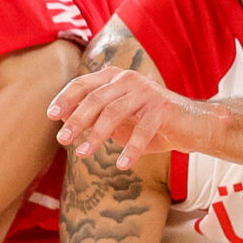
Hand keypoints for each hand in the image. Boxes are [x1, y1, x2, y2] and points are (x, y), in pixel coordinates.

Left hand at [51, 65, 210, 166]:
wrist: (191, 126)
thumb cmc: (150, 123)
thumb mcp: (118, 120)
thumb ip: (94, 117)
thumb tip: (63, 122)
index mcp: (115, 78)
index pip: (83, 85)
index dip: (66, 99)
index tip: (51, 116)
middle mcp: (129, 80)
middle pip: (95, 99)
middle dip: (76, 120)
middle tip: (62, 140)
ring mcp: (147, 92)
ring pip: (114, 112)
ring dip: (97, 135)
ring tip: (83, 153)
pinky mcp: (163, 108)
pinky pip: (142, 130)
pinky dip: (130, 149)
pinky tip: (122, 164)